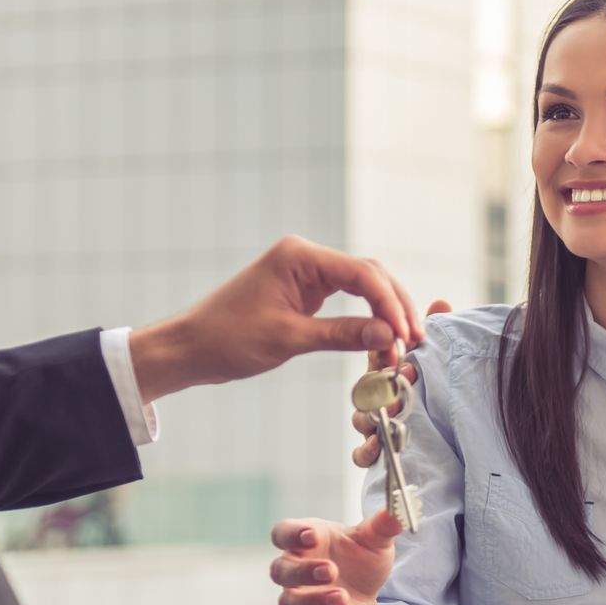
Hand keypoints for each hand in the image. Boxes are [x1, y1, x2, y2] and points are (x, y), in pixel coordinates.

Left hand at [129, 237, 424, 403]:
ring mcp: (305, 273)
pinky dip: (366, 317)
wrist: (191, 348)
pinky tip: (382, 337)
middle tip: (414, 341)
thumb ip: (341, 334)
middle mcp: (305, 257)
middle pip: (369, 274)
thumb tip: (388, 335)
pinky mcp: (304, 292)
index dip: (388, 303)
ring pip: (362, 286)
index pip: (361, 272)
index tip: (404, 335)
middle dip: (394, 306)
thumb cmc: (228, 338)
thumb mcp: (288, 338)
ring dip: (384, 313)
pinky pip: (346, 299)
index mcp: (299, 256)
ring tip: (404, 343)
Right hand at [268, 511, 401, 604]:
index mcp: (305, 541)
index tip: (312, 535)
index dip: (292, 534)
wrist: (365, 595)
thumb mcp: (375, 541)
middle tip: (331, 570)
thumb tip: (397, 513)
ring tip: (343, 597)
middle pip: (281, 569)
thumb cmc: (361, 559)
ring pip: (288, 602)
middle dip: (303, 571)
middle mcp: (294, 570)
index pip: (283, 533)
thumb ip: (382, 526)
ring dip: (313, 601)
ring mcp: (298, 599)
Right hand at [351, 300, 450, 467]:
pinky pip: (360, 454)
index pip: (378, 358)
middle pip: (368, 388)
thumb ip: (434, 332)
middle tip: (408, 379)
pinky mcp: (374, 451)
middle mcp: (377, 397)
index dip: (388, 357)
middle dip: (386, 384)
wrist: (448, 443)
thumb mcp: (432, 360)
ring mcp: (373, 424)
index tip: (409, 358)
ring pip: (362, 418)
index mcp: (387, 371)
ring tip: (396, 411)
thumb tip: (440, 302)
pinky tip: (377, 446)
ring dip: (376, 414)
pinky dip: (366, 451)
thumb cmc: (431, 393)